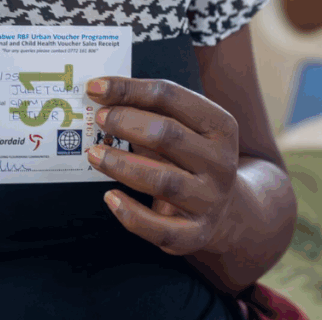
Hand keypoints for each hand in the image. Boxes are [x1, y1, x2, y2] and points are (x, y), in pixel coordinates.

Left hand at [85, 76, 239, 256]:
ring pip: (163, 180)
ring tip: (94, 154)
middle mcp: (220, 162)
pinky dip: (132, 214)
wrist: (227, 211)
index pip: (170, 96)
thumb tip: (100, 94)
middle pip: (168, 135)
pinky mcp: (196, 234)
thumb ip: (149, 109)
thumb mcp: (184, 127)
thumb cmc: (190, 156)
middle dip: (126, 123)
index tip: (96, 87)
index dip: (129, 89)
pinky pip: (161, 229)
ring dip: (122, 165)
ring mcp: (210, 200)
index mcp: (220, 125)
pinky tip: (110, 197)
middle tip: (99, 119)